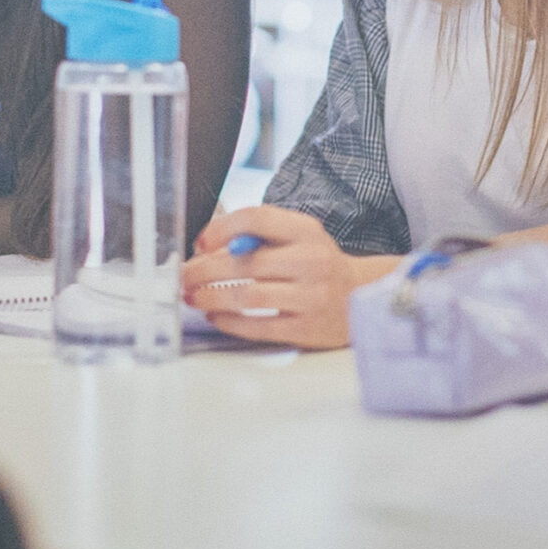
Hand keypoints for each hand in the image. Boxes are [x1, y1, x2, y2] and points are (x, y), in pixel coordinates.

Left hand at [178, 206, 400, 348]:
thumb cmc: (318, 267)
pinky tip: (216, 316)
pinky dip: (230, 321)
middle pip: (245, 261)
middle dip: (205, 269)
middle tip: (185, 276)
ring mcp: (310, 296)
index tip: (200, 243)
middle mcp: (311, 261)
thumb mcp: (299, 238)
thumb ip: (261, 237)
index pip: (257, 219)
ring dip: (212, 296)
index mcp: (306, 232)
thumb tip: (208, 247)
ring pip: (248, 295)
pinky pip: (258, 326)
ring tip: (194, 297)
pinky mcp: (306, 328)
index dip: (222, 229)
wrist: (362, 298)